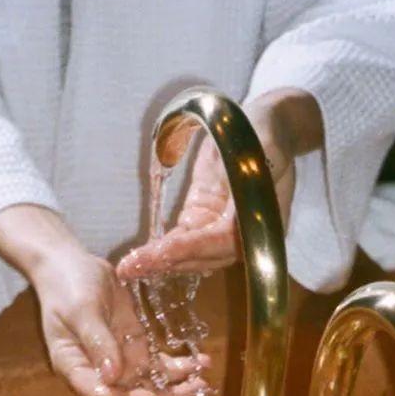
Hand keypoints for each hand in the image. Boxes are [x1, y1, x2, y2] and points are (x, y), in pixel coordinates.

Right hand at [0, 205, 207, 395]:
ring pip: (149, 390)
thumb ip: (97, 342)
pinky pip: (160, 368)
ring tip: (200, 384)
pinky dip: (182, 369)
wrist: (71, 265)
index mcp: (76, 369)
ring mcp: (120, 365)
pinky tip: (202, 364)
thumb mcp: (81, 309)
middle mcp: (99, 375)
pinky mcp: (137, 351)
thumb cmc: (68, 285)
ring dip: (175, 393)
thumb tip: (112, 377)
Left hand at [117, 90, 320, 279]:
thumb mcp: (260, 145)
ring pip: (190, 254)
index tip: (164, 251)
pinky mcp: (202, 220)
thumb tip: (237, 188)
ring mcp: (219, 229)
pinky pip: (181, 241)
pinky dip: (161, 251)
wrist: (264, 126)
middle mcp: (242, 236)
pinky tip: (139, 258)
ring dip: (160, 262)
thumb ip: (248, 170)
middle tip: (132, 269)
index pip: (223, 241)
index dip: (193, 248)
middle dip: (168, 262)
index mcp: (262, 222)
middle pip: (203, 257)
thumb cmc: (265, 133)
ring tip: (129, 268)